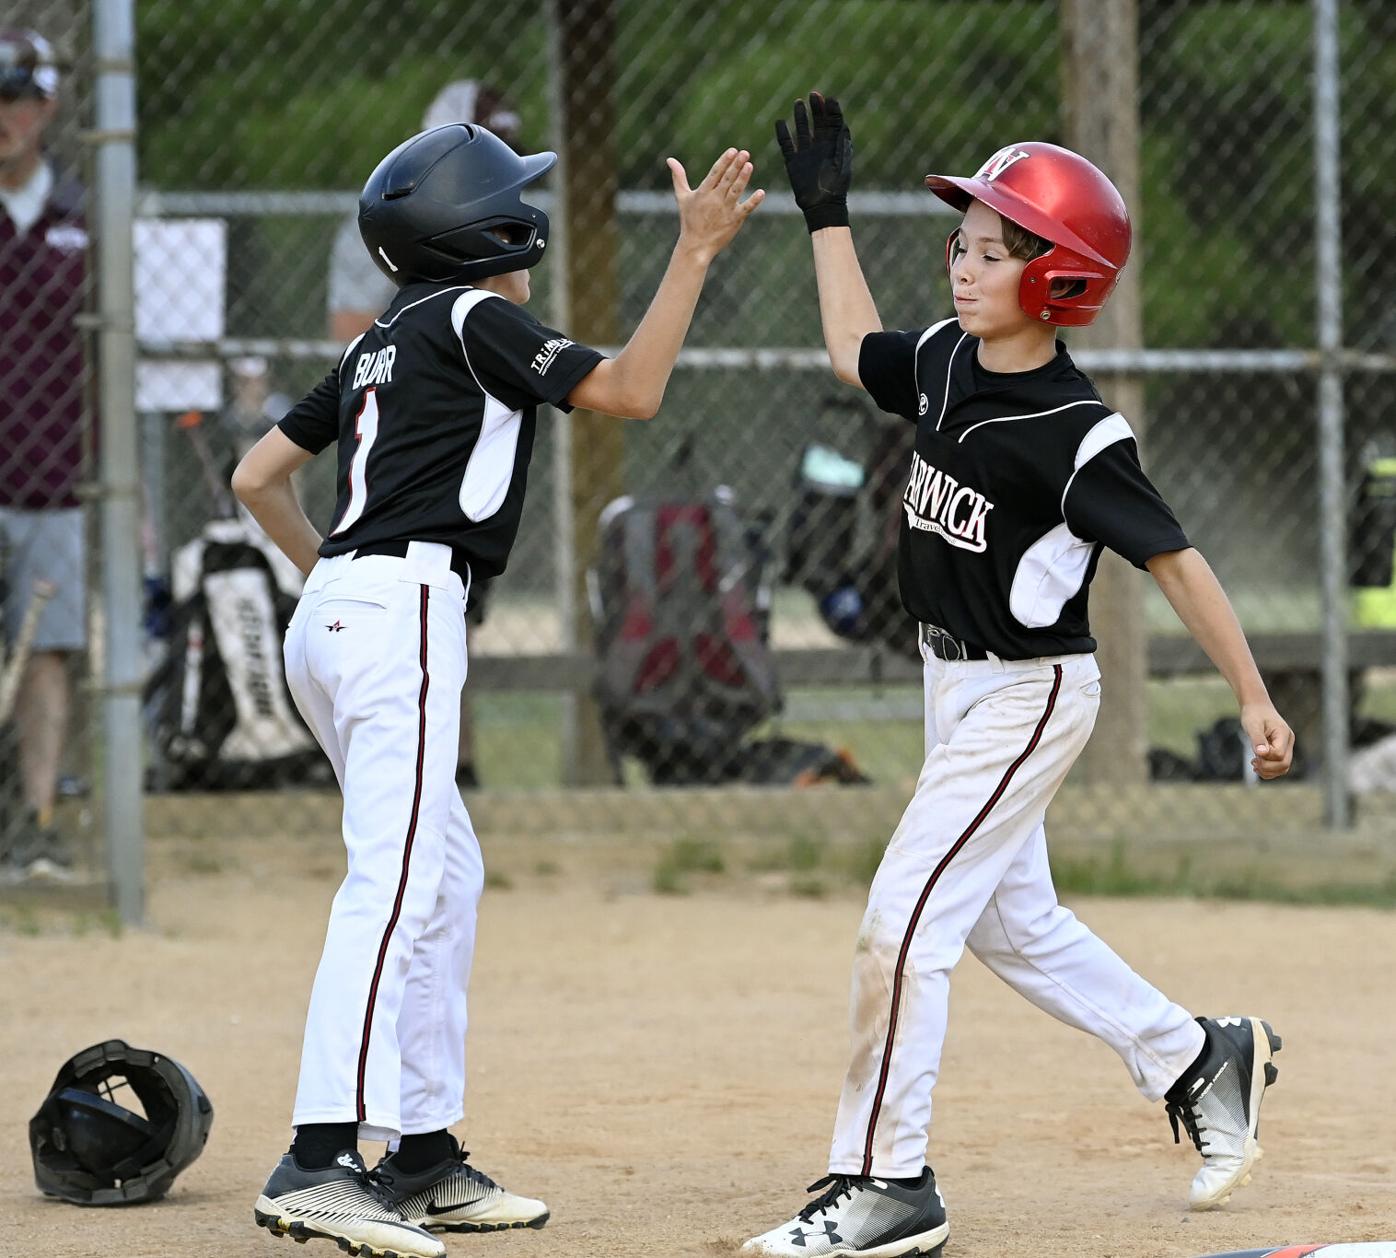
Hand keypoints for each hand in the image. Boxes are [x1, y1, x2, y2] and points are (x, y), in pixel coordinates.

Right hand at [666, 148, 764, 263]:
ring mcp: (725, 210)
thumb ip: (678, 177)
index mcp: (703, 192)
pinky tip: (761, 192)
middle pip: (727, 179)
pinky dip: (753, 202)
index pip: (715, 173)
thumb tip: (670, 159)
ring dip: (743, 178)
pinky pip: (746, 209)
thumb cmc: (689, 220)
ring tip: (750, 165)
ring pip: (736, 191)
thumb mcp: (682, 197)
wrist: (696, 245)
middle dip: (735, 166)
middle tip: (745, 153)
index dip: (724, 161)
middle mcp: (715, 199)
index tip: (732, 151)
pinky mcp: (734, 220)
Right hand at [775, 91, 852, 231]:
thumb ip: (841, 142)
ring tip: (798, 103)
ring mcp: (805, 154)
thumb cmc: (836, 187)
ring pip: (801, 130)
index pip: (832, 122)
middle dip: (815, 108)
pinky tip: (779, 123)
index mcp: (833, 145)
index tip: (827, 98)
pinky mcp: (793, 163)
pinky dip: (783, 135)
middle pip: (817, 122)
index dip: (830, 109)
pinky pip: (786, 146)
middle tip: (813, 95)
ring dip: (800, 117)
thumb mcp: (842, 162)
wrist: (822, 206)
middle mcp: (819, 147)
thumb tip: (842, 122)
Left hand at [1240, 702, 1293, 779]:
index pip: (1279, 755)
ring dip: (1268, 771)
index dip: (1266, 758)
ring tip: (1254, 765)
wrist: (1257, 707)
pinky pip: (1279, 765)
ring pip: (1283, 767)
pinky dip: (1269, 769)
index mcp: (1284, 734)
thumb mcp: (1252, 725)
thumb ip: (1257, 739)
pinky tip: (1257, 766)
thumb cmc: (1254, 714)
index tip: (1254, 754)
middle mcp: (1288, 741)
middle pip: (1284, 764)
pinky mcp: (1281, 750)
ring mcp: (1286, 746)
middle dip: (1267, 768)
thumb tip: (1261, 754)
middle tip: (1253, 762)